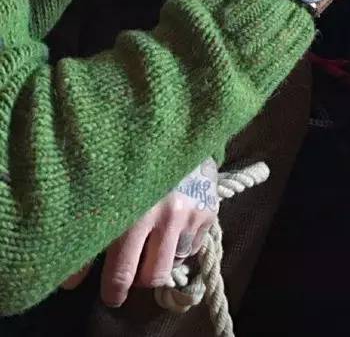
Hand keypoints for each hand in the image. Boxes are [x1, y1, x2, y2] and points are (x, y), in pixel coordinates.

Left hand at [62, 158, 217, 306]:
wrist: (172, 124)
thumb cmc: (131, 155)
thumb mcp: (106, 185)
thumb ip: (90, 227)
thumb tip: (71, 278)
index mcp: (135, 211)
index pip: (121, 272)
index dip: (112, 290)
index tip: (108, 294)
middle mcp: (167, 215)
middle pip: (152, 276)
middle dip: (136, 279)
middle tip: (125, 277)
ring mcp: (191, 213)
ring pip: (173, 263)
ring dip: (159, 259)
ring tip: (151, 242)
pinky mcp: (209, 209)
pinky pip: (193, 246)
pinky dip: (180, 243)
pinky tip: (171, 224)